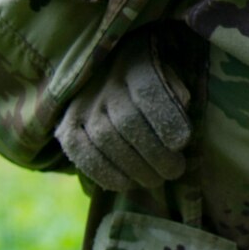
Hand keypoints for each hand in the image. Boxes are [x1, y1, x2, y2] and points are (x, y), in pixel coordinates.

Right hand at [55, 34, 191, 190]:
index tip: (182, 142)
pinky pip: (83, 155)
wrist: (99, 77)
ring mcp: (82, 107)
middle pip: (129, 123)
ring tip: (157, 179)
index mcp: (134, 66)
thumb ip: (175, 91)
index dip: (166, 118)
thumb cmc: (145, 81)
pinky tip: (128, 183)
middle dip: (156, 153)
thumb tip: (181, 110)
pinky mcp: (66, 129)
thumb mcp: (167, 75)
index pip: (148, 92)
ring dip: (136, 168)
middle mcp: (104, 85)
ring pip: (107, 141)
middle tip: (175, 170)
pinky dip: (108, 174)